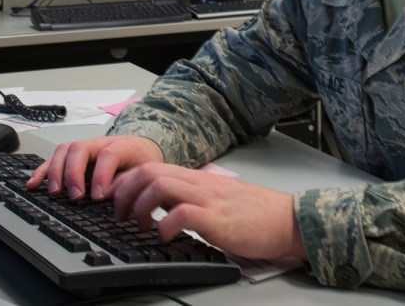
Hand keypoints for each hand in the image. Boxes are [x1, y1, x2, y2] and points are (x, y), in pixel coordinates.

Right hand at [26, 135, 163, 200]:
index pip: (109, 155)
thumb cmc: (141, 162)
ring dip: (56, 171)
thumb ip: (131, 182)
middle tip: (75, 196)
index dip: (101, 175)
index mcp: (123, 146)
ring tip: (54, 192)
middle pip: (80, 148)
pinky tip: (33, 184)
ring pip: (64, 150)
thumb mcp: (145, 172)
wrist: (142, 148)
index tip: (98, 197)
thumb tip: (114, 198)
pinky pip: (53, 158)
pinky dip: (41, 171)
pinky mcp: (72, 156)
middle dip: (74, 173)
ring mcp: (85, 147)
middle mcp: (100, 143)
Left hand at [109, 162, 307, 261]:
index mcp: (198, 179)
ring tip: (141, 226)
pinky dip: (165, 225)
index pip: (153, 167)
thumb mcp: (218, 200)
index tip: (116, 201)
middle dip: (125, 192)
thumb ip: (192, 199)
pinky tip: (164, 237)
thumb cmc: (257, 214)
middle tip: (121, 215)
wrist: (288, 220)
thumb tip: (165, 208)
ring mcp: (208, 200)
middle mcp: (200, 184)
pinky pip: (182, 214)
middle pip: (149, 171)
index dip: (126, 182)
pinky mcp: (217, 219)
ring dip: (140, 206)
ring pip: (159, 185)